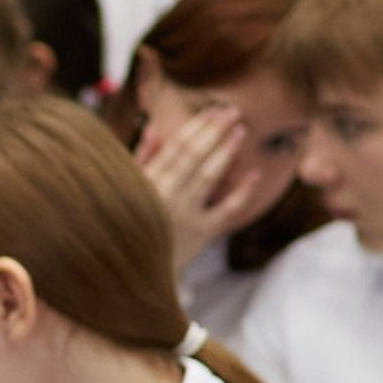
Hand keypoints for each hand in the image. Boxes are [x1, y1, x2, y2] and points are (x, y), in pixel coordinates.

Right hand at [139, 102, 254, 268]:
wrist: (133, 271)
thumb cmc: (130, 224)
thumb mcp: (127, 189)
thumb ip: (141, 158)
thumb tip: (155, 127)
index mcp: (148, 182)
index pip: (175, 148)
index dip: (196, 127)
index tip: (212, 111)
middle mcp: (166, 196)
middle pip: (193, 157)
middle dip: (214, 131)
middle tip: (232, 111)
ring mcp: (186, 215)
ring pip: (208, 177)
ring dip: (226, 151)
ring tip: (240, 131)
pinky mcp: (202, 234)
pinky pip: (227, 211)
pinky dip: (242, 192)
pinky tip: (255, 173)